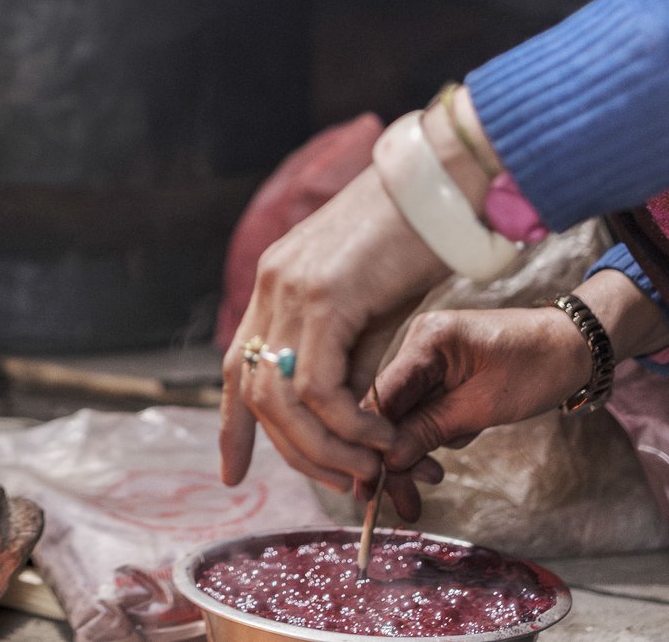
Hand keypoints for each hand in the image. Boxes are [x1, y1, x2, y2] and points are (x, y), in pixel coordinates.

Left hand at [218, 166, 450, 493]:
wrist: (436, 188)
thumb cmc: (414, 244)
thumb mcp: (371, 310)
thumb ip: (349, 360)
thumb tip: (344, 421)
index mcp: (275, 286)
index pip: (236, 366)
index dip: (232, 425)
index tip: (232, 473)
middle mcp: (271, 287)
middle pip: (256, 393)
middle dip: (294, 451)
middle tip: (342, 482)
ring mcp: (291, 289)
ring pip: (283, 399)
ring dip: (324, 448)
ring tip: (366, 467)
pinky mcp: (323, 296)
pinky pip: (319, 387)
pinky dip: (348, 425)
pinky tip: (379, 436)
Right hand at [366, 306, 592, 516]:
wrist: (575, 346)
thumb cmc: (537, 368)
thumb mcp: (484, 406)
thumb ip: (431, 429)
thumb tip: (388, 461)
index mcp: (426, 340)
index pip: (382, 397)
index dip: (372, 443)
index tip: (370, 488)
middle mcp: (419, 344)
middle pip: (390, 410)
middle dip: (397, 457)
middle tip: (408, 504)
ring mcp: (430, 357)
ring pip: (406, 414)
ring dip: (418, 448)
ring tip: (436, 478)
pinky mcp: (443, 370)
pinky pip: (426, 408)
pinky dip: (437, 431)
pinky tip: (463, 437)